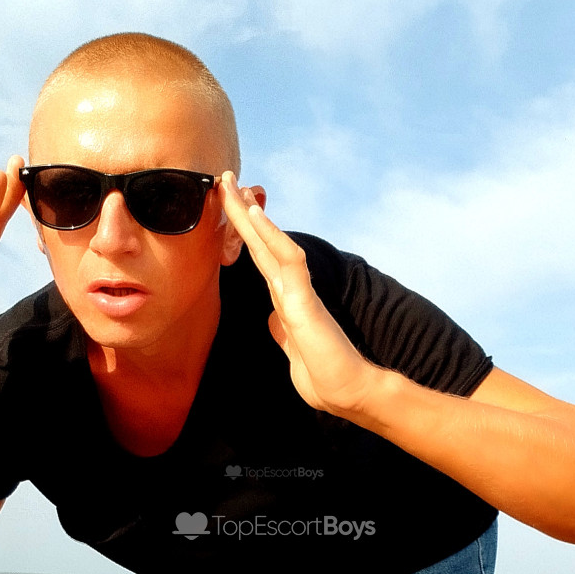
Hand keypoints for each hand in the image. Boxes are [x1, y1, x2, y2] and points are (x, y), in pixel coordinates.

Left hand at [219, 172, 376, 416]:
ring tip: (233, 186)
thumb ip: (283, 333)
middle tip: (224, 179)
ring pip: (271, 244)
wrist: (350, 394)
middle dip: (241, 213)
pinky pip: (288, 262)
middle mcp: (290, 291)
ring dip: (251, 216)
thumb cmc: (326, 378)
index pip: (260, 260)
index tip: (230, 208)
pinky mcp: (305, 303)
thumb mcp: (294, 352)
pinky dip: (273, 237)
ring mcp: (298, 294)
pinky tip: (258, 216)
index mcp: (285, 302)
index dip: (245, 234)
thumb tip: (273, 319)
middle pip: (261, 244)